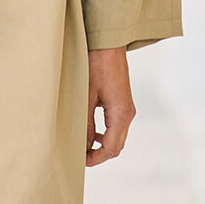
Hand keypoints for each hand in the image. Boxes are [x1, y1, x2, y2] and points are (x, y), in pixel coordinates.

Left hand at [86, 47, 135, 166]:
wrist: (107, 42)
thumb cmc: (95, 64)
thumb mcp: (85, 96)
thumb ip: (84, 124)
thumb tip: (82, 146)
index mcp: (121, 114)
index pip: (111, 149)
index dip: (94, 159)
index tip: (78, 161)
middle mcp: (127, 113)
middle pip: (116, 146)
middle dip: (97, 155)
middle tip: (77, 156)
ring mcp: (126, 108)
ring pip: (116, 137)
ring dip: (100, 144)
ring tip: (80, 145)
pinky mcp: (121, 102)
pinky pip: (115, 126)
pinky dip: (103, 133)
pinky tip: (89, 131)